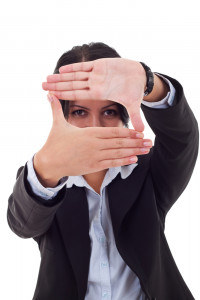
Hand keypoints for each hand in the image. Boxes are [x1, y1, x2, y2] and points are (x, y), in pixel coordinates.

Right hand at [34, 94, 151, 185]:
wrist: (49, 162)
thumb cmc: (54, 142)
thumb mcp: (57, 124)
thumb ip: (56, 109)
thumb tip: (48, 95)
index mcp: (89, 133)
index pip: (113, 132)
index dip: (128, 132)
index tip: (140, 132)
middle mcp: (94, 145)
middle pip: (119, 143)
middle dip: (136, 142)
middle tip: (150, 141)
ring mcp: (94, 156)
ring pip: (118, 154)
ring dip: (134, 152)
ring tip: (146, 150)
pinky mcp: (92, 166)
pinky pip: (111, 164)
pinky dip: (123, 162)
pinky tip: (134, 160)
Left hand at [42, 58, 146, 131]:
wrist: (140, 77)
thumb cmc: (134, 91)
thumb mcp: (133, 105)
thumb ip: (135, 117)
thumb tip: (141, 132)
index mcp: (98, 93)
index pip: (77, 94)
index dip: (64, 94)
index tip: (51, 95)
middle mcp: (94, 84)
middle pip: (72, 85)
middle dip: (57, 85)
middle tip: (42, 85)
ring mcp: (96, 74)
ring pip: (75, 75)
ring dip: (61, 76)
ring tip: (47, 77)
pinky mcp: (100, 64)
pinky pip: (84, 66)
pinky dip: (73, 67)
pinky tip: (62, 69)